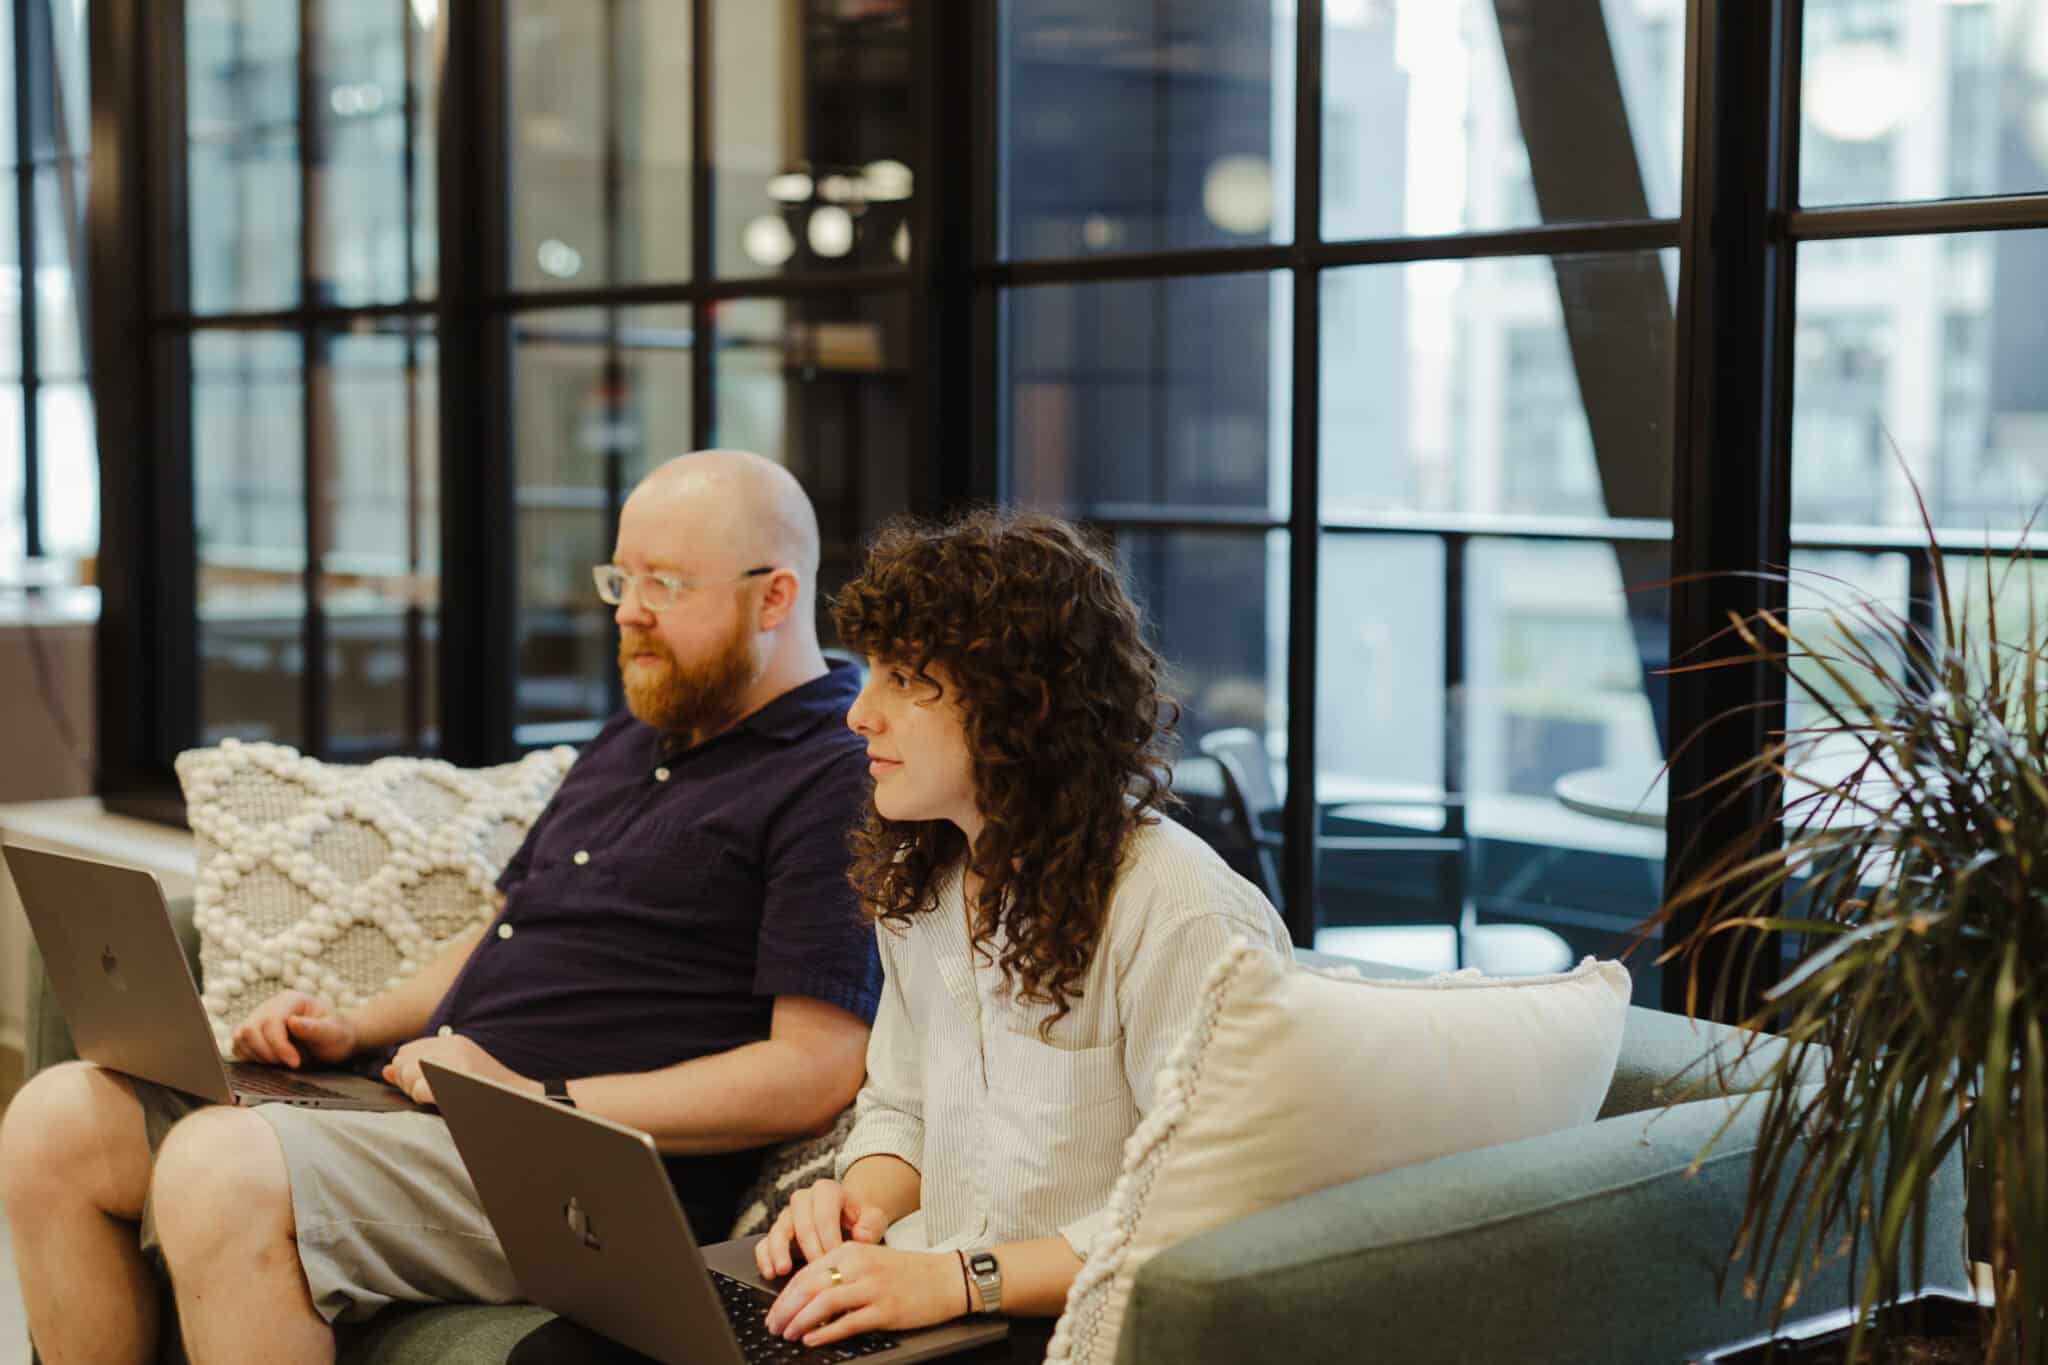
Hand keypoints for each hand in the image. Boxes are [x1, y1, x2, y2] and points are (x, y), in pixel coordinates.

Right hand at [229, 990, 358, 1068]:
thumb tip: (293, 1022)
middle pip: (250, 1029)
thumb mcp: (334, 1032)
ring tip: (281, 1062)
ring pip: (240, 1037)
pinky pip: (238, 1045)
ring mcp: (259, 1019)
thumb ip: (315, 1028)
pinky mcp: (253, 1034)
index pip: (272, 1021)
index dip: (279, 1045)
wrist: (334, 1040)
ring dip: (258, 1056)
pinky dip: (249, 1057)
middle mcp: (270, 1007)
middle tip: (289, 1063)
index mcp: (290, 1000)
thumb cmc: (336, 1035)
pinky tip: (269, 1062)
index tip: (294, 1062)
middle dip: (267, 1052)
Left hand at [382, 1033, 532, 1105]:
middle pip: (402, 1061)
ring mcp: (455, 1061)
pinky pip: (421, 1088)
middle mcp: (452, 1046)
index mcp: (452, 1041)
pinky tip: (442, 1100)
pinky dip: (425, 1098)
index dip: (408, 1072)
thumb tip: (386, 1070)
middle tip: (431, 1093)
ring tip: (438, 1097)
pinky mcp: (456, 1078)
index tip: (426, 1084)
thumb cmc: (486, 1092)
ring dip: (416, 1091)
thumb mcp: (452, 1074)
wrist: (519, 1099)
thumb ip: (418, 1070)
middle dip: (408, 1081)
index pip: (405, 1051)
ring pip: (408, 1074)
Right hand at [754, 1178, 891, 1279]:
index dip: (828, 1238)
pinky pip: (764, 1242)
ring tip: (782, 1270)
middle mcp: (804, 1199)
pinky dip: (764, 1258)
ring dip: (779, 1251)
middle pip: (801, 1223)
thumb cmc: (862, 1221)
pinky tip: (770, 1273)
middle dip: (809, 1249)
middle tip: (816, 1271)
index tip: (834, 1258)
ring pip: (778, 1229)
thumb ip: (871, 1225)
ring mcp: (788, 1215)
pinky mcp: (776, 1232)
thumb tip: (862, 1236)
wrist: (850, 1220)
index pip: (824, 1214)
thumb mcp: (874, 1219)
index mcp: (828, 1191)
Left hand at [763, 1244, 967, 1347]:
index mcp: (852, 1251)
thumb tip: (806, 1297)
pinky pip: (848, 1322)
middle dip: (785, 1309)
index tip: (774, 1312)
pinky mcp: (886, 1309)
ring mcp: (873, 1287)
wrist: (947, 1278)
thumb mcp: (871, 1261)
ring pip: (824, 1304)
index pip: (807, 1272)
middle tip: (774, 1326)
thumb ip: (841, 1272)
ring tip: (788, 1334)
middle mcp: (860, 1265)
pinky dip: (826, 1333)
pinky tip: (812, 1340)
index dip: (785, 1295)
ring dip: (800, 1322)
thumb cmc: (908, 1273)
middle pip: (810, 1287)